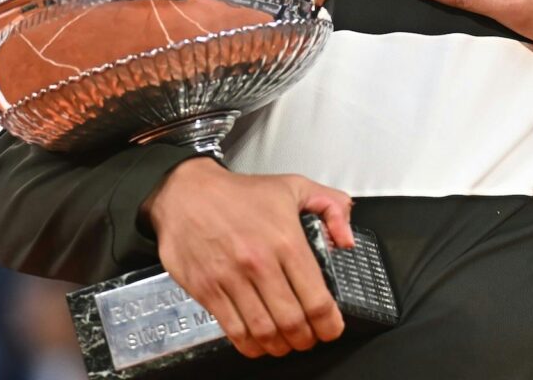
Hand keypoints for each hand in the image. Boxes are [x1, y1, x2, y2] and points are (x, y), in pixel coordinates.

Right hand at [144, 158, 355, 358]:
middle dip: (306, 339)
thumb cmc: (238, 193)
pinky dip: (250, 345)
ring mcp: (231, 278)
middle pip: (292, 322)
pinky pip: (233, 330)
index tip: (331, 328)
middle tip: (309, 338)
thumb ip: (332, 208)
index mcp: (286, 240)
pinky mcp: (207, 289)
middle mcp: (259, 263)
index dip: (329, 325)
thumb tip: (346, 240)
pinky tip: (258, 342)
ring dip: (279, 346)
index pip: (317, 299)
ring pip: (264, 331)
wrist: (186, 192)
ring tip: (285, 343)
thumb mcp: (295, 187)